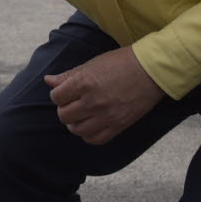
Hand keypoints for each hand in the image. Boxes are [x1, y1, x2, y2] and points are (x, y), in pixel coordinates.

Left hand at [44, 45, 167, 145]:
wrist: (152, 70)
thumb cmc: (122, 62)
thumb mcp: (93, 64)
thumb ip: (69, 75)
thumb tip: (48, 81)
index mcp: (84, 83)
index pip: (57, 97)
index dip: (59, 95)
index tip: (66, 92)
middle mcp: (93, 101)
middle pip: (64, 115)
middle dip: (65, 109)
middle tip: (73, 103)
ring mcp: (106, 116)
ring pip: (77, 130)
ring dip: (75, 123)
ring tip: (81, 115)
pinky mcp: (118, 126)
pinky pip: (95, 139)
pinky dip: (89, 135)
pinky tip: (91, 125)